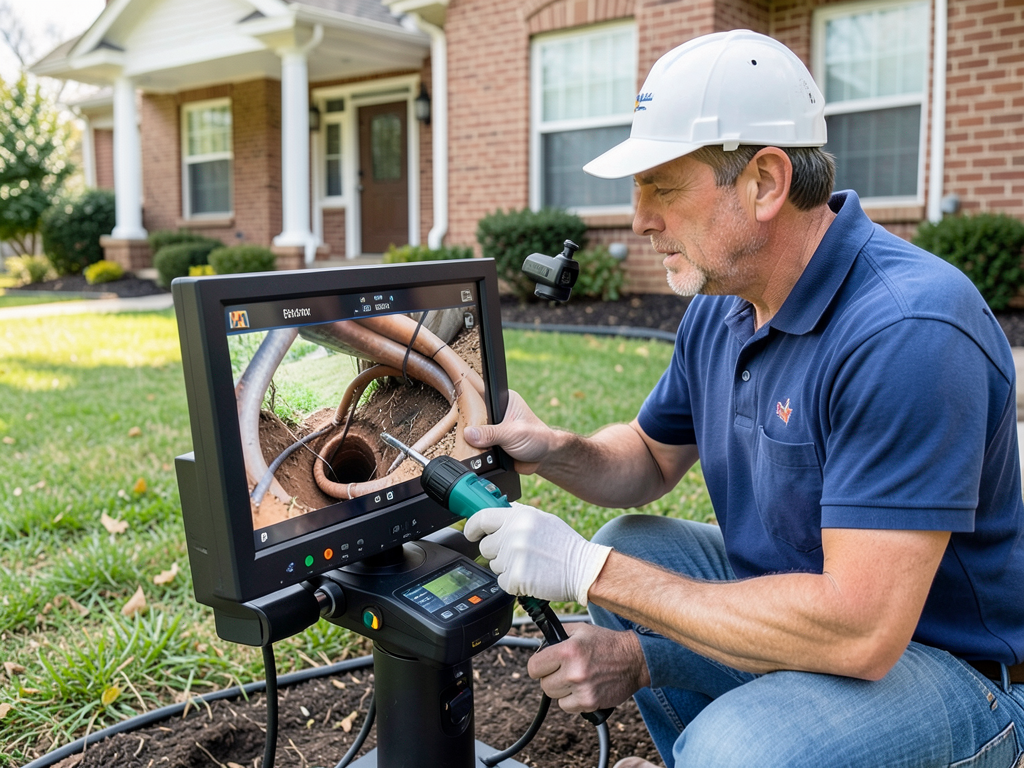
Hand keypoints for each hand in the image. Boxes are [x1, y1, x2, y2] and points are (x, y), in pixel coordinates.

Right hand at [463, 391, 552, 473]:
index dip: (468, 404)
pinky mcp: (492, 442)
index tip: (458, 412)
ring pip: (475, 433)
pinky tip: (476, 454)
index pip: (481, 397)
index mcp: (504, 400)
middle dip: (469, 426)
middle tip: (464, 433)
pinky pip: (479, 446)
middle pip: (475, 416)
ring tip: (472, 446)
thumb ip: (490, 433)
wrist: (545, 459)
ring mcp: (494, 428)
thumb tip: (469, 433)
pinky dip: (477, 451)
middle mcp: (498, 412)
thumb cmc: (537, 438)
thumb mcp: (512, 433)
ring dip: (473, 441)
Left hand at [463, 502, 610, 604]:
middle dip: (497, 552)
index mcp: (520, 516)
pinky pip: (502, 582)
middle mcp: (514, 534)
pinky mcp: (516, 577)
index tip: (471, 533)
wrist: (583, 569)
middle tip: (517, 554)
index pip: (482, 518)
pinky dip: (513, 583)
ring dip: (507, 568)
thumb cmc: (565, 546)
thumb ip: (518, 514)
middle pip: (485, 546)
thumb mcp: (543, 519)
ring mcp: (514, 556)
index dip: (472, 527)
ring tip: (530, 564)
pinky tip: (531, 576)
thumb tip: (499, 509)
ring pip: (494, 565)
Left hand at [527, 623, 649, 713]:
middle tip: (565, 670)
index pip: (533, 667)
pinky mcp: (590, 703)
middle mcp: (573, 671)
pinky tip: (583, 688)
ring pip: (554, 697)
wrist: (634, 659)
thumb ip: (557, 634)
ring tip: (577, 678)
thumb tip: (539, 643)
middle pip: (543, 684)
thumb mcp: (580, 630)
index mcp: (568, 650)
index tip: (544, 665)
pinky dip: (572, 700)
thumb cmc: (607, 643)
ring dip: (562, 689)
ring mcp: (582, 689)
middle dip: (552, 677)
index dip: (538, 666)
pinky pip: (567, 707)